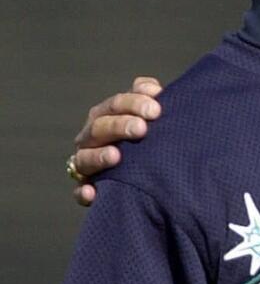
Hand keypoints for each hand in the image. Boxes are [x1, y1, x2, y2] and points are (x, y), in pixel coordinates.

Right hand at [71, 77, 162, 206]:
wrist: (150, 172)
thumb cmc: (152, 136)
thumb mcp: (152, 116)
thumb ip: (152, 99)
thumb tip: (156, 90)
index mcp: (108, 115)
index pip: (116, 104)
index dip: (134, 102)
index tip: (156, 109)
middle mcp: (93, 136)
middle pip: (100, 126)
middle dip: (119, 125)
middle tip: (142, 129)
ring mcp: (86, 162)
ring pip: (84, 157)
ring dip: (99, 156)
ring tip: (116, 156)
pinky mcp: (86, 188)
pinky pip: (78, 192)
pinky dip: (82, 192)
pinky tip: (91, 193)